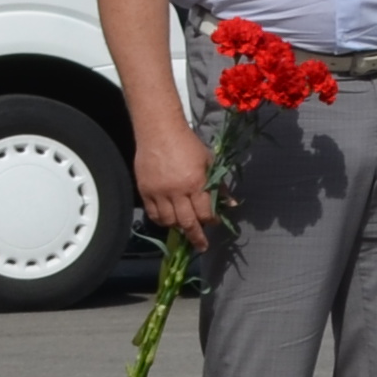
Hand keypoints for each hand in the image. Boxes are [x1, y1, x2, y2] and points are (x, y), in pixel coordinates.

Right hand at [133, 118, 217, 248]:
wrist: (159, 131)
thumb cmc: (188, 144)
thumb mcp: (210, 162)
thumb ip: (220, 185)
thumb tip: (232, 204)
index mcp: (196, 183)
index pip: (205, 213)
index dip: (211, 221)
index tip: (214, 222)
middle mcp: (177, 191)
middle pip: (187, 223)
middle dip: (196, 237)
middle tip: (201, 245)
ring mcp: (159, 192)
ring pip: (169, 221)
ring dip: (178, 228)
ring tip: (184, 229)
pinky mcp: (145, 190)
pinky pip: (153, 214)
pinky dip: (161, 221)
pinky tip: (168, 221)